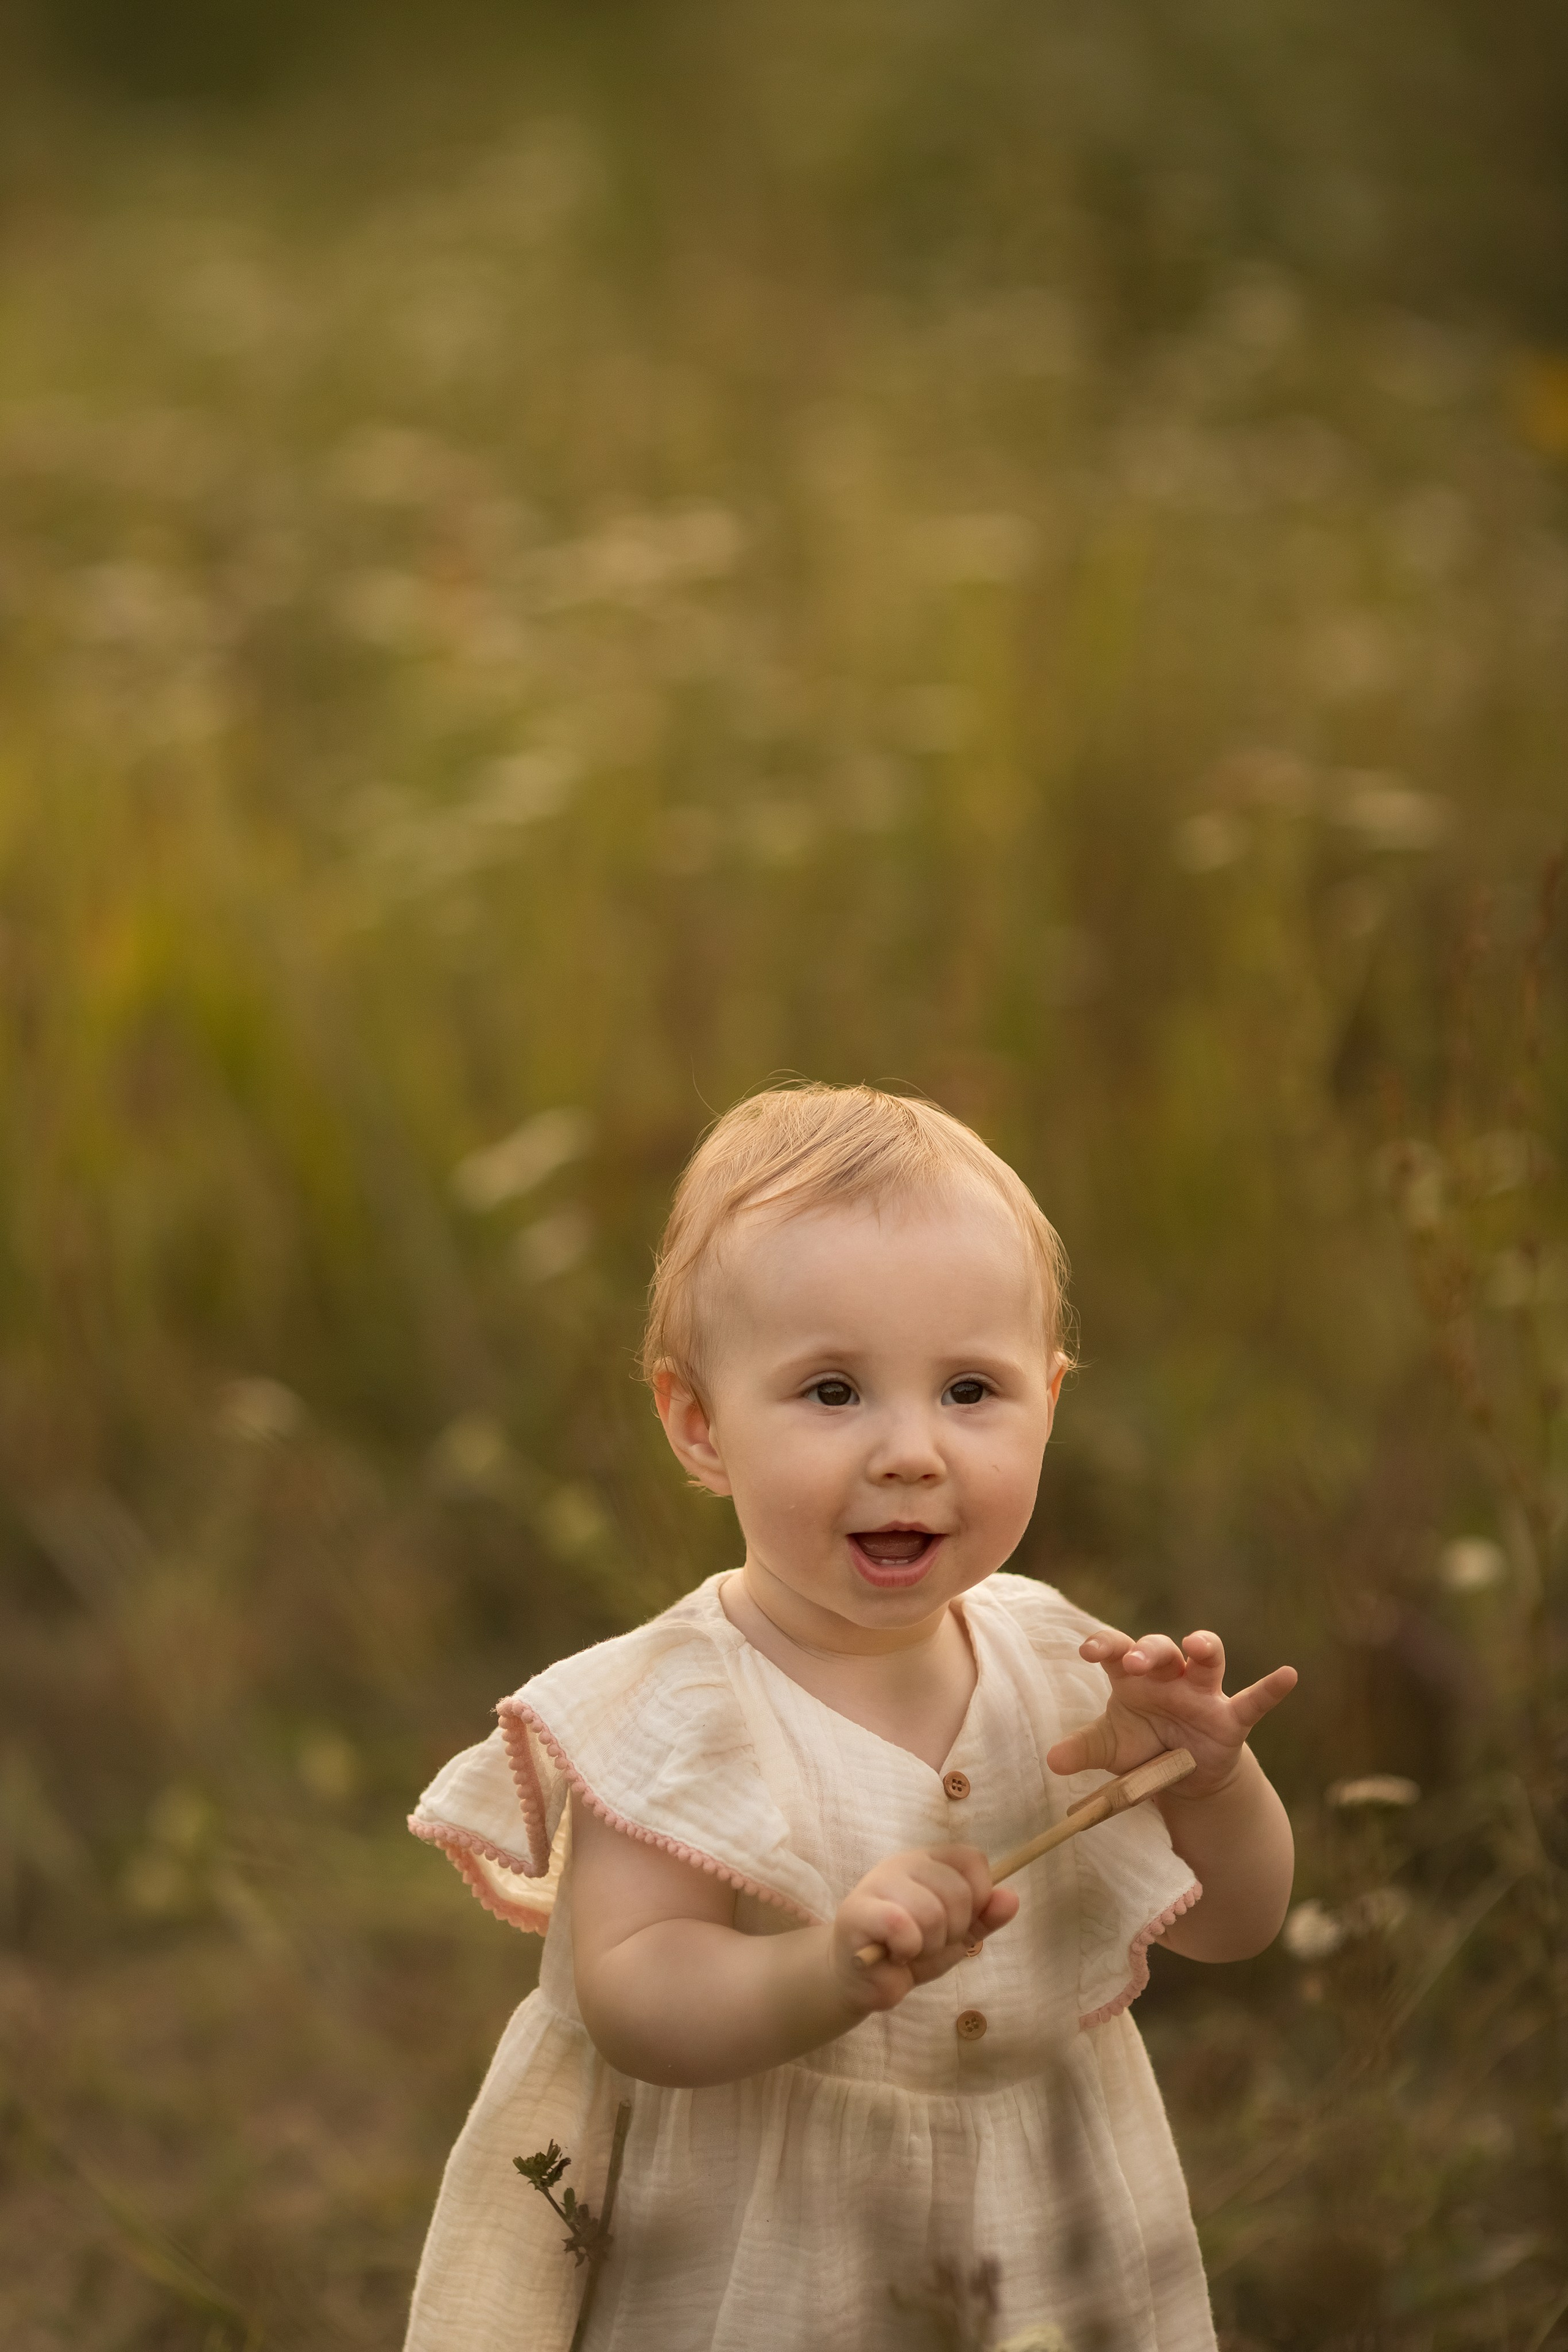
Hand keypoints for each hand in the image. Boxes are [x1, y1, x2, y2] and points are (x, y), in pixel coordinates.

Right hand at [831, 1844, 1019, 2010]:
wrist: (863, 1980)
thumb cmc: (909, 1951)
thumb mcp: (955, 1936)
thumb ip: (984, 1918)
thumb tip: (1012, 1898)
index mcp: (929, 1861)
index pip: (972, 1859)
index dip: (979, 1896)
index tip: (961, 1923)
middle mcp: (903, 1863)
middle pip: (957, 1892)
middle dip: (953, 1931)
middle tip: (928, 1943)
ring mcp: (878, 1882)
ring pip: (932, 1912)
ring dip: (928, 1946)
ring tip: (909, 1950)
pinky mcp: (858, 1910)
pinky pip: (902, 1926)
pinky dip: (907, 1950)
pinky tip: (894, 1955)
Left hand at [1045, 1628, 1296, 1799]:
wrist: (1182, 1777)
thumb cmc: (1142, 1748)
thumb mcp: (1111, 1750)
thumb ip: (1084, 1749)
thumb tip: (1052, 1760)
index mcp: (1133, 1678)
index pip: (1117, 1649)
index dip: (1103, 1644)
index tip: (1087, 1650)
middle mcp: (1169, 1677)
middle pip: (1161, 1649)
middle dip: (1148, 1650)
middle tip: (1135, 1661)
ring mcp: (1202, 1695)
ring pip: (1207, 1659)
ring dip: (1203, 1648)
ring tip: (1196, 1644)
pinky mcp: (1231, 1719)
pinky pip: (1253, 1701)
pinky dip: (1271, 1689)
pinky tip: (1288, 1675)